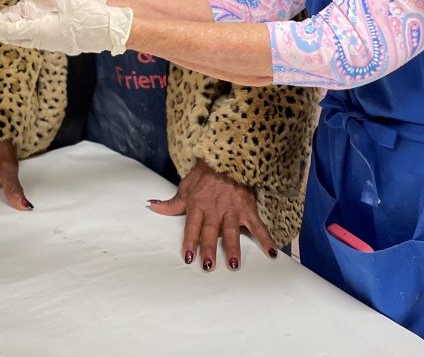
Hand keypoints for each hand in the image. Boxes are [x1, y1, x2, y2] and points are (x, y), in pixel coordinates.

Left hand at [149, 160, 276, 270]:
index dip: (190, 242)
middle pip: (210, 232)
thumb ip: (171, 203)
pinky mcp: (248, 208)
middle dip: (208, 249)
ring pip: (232, 231)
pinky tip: (271, 252)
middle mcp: (214, 209)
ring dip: (232, 248)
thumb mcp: (185, 187)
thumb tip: (152, 206)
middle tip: (208, 267)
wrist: (226, 156)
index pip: (192, 227)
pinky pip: (258, 225)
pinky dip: (266, 238)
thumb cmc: (204, 175)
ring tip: (233, 265)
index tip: (188, 258)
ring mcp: (232, 209)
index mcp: (198, 205)